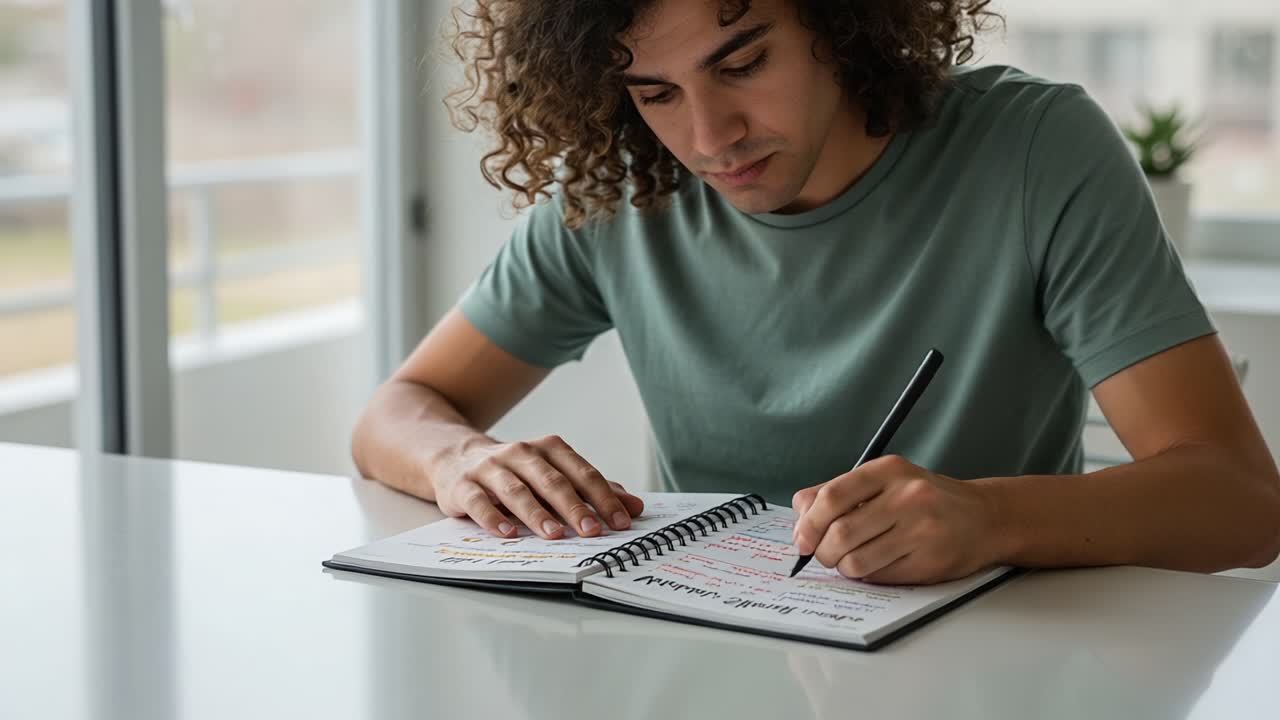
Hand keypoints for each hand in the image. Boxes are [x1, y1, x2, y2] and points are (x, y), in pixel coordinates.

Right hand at [433, 434, 644, 539]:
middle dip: (573, 506)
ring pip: (516, 490)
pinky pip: (479, 502)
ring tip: (554, 534)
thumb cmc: (516, 472)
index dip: (603, 497)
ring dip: (537, 513)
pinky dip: (493, 518)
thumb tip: (635, 507)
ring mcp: (490, 468)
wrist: (454, 457)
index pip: (582, 473)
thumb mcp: (553, 475)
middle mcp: (521, 454)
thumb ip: (593, 490)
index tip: (621, 522)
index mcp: (549, 450)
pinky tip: (508, 534)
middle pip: (552, 481)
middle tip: (592, 530)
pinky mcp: (463, 485)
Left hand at [791, 455, 1002, 584]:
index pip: (832, 496)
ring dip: (843, 567)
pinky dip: (867, 576)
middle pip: (840, 532)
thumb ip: (840, 492)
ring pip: (856, 560)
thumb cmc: (925, 500)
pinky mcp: (930, 560)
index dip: (808, 522)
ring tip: (850, 560)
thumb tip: (800, 518)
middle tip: (823, 555)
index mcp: (889, 470)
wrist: (984, 517)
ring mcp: (921, 529)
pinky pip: (879, 576)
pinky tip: (876, 565)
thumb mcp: (886, 481)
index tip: (802, 539)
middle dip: (822, 551)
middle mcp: (907, 496)